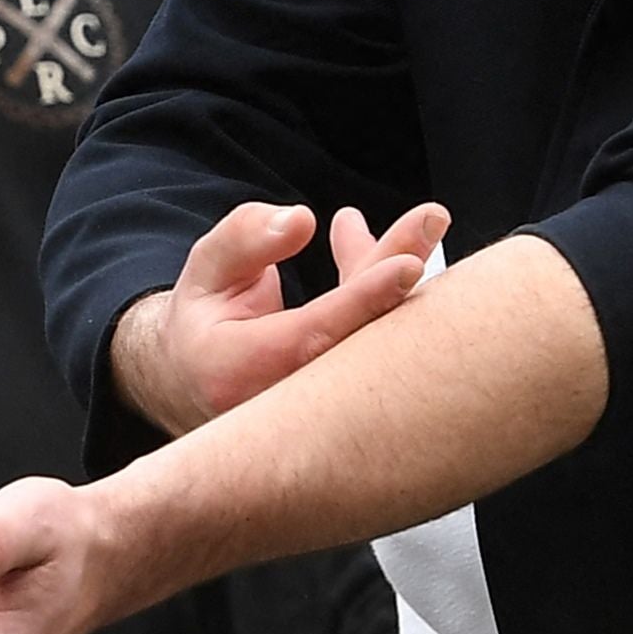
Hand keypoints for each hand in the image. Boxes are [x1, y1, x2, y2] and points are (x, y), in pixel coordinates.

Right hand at [112, 198, 446, 436]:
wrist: (200, 379)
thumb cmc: (204, 316)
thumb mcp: (206, 269)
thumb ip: (245, 241)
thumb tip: (302, 220)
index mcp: (235, 373)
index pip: (311, 336)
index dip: (361, 300)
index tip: (407, 264)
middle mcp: (282, 404)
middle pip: (355, 340)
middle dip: (395, 279)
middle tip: (431, 219)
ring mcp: (317, 414)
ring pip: (372, 345)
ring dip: (402, 283)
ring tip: (428, 223)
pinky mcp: (345, 406)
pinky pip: (376, 351)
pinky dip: (388, 298)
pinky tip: (404, 253)